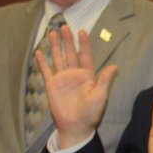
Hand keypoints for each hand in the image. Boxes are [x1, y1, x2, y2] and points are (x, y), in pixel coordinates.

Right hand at [35, 23, 117, 147]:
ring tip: (52, 33)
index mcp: (88, 76)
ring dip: (55, 46)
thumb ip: (104, 80)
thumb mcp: (100, 96)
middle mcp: (75, 74)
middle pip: (71, 53)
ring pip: (58, 58)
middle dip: (68, 40)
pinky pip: (46, 71)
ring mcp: (63, 79)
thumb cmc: (91, 113)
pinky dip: (42, 62)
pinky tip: (38, 52)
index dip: (84, 44)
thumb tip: (114, 66)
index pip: (86, 56)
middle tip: (65, 26)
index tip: (82, 31)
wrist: (76, 126)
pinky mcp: (52, 85)